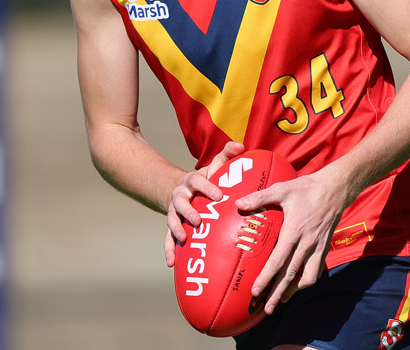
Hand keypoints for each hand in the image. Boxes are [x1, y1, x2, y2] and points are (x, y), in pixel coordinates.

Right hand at [164, 141, 244, 266]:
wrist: (186, 190)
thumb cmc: (208, 179)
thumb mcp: (216, 166)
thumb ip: (227, 155)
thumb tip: (241, 145)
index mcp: (192, 181)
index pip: (198, 181)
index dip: (207, 187)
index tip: (219, 195)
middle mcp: (180, 195)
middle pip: (180, 201)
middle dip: (188, 211)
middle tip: (199, 220)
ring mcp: (174, 212)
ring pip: (171, 220)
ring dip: (176, 229)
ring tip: (184, 239)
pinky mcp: (172, 227)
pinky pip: (167, 239)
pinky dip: (169, 250)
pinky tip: (171, 263)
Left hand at [235, 166, 346, 314]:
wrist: (335, 188)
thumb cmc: (306, 188)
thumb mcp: (282, 189)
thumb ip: (260, 197)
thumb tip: (238, 203)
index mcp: (294, 231)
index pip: (278, 261)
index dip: (266, 277)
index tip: (255, 291)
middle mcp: (306, 243)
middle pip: (291, 275)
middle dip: (278, 293)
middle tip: (266, 309)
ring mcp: (317, 247)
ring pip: (307, 277)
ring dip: (294, 290)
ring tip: (282, 300)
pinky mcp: (325, 247)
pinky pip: (317, 270)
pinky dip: (307, 280)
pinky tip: (299, 284)